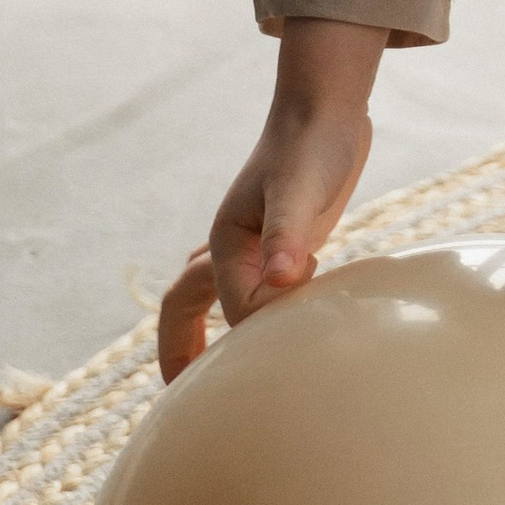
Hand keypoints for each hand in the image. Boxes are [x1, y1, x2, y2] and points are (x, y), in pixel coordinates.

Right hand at [157, 17, 386, 379]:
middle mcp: (231, 247)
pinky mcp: (278, 243)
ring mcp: (252, 245)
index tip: (295, 342)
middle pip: (185, 305)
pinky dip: (245, 313)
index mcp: (225, 241)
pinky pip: (248, 288)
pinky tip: (264, 330)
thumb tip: (283, 280)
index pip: (235, 308)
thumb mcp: (301, 189)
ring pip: (212, 298)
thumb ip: (289, 234)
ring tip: (210, 379)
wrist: (324, 108)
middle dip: (179, 349)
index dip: (261, 330)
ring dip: (204, 334)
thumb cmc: (311, 146)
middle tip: (179, 396)